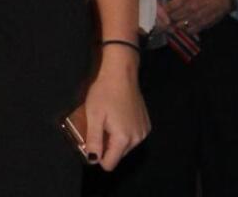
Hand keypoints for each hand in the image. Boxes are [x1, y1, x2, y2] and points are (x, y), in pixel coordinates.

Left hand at [79, 49, 149, 169]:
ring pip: (125, 146)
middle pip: (118, 155)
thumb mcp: (93, 116)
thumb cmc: (104, 93)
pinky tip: (118, 116)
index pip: (110, 163)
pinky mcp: (146, 124)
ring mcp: (143, 131)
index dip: (97, 156)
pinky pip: (132, 136)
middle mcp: (137, 138)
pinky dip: (124, 132)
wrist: (121, 73)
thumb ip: (93, 140)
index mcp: (123, 138)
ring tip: (108, 120)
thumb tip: (93, 160)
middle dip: (106, 146)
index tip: (91, 141)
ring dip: (115, 139)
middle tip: (98, 126)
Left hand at [161, 0, 235, 35]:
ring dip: (175, 24)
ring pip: (179, 25)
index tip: (158, 12)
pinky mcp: (203, 25)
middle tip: (164, 19)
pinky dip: (185, 29)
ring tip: (174, 23)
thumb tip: (168, 6)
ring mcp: (198, 17)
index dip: (162, 11)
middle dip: (167, 18)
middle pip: (173, 17)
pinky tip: (185, 25)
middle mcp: (192, 8)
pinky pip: (189, 31)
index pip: (169, 7)